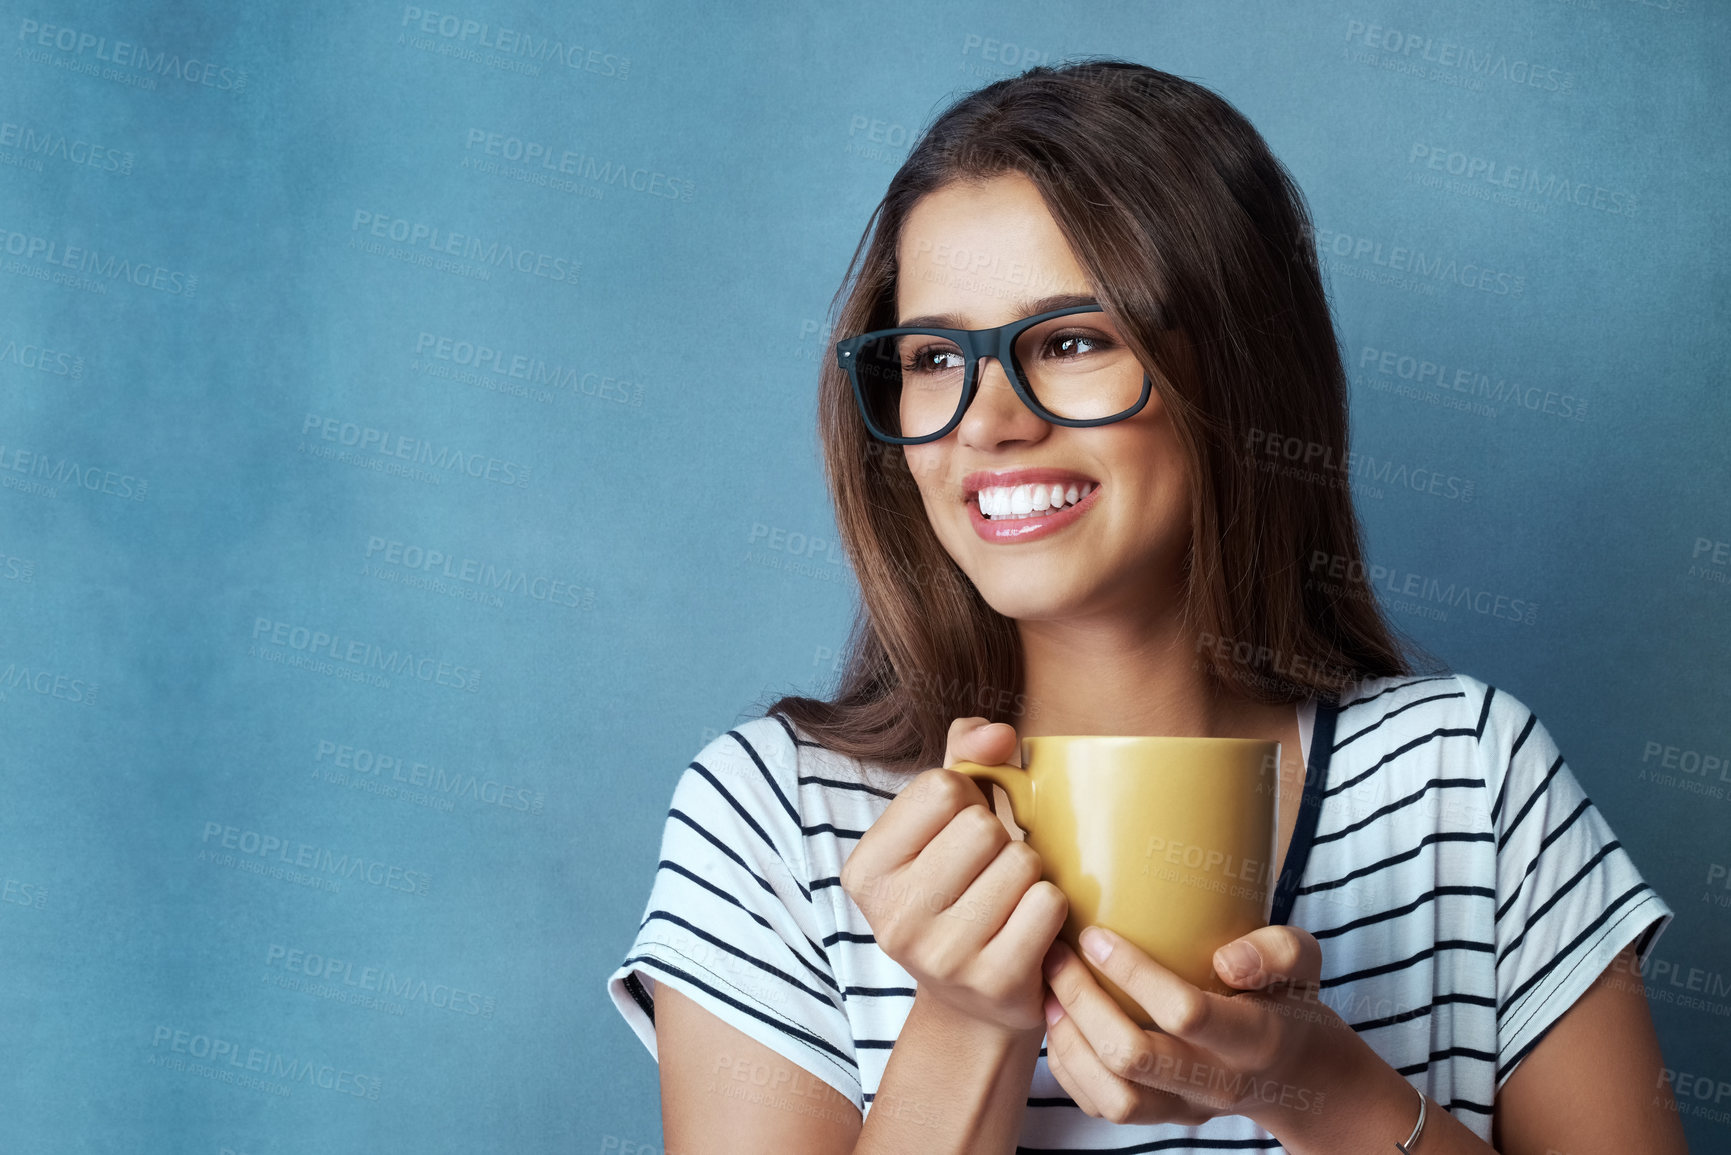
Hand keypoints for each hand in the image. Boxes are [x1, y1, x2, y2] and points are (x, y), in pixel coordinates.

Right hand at [841, 717, 1068, 1035]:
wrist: (973, 1003)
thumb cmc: (959, 890)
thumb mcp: (944, 823)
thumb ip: (965, 756)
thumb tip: (1000, 734)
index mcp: (865, 871)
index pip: (940, 788)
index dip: (967, 801)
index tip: (958, 837)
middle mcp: (892, 918)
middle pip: (982, 827)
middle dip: (1001, 839)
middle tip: (989, 874)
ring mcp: (941, 956)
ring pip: (1021, 862)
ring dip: (1029, 874)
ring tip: (1008, 901)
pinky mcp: (993, 981)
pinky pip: (1047, 902)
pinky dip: (1050, 906)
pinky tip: (1029, 928)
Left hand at [1040, 923, 1355, 1129]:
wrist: (1298, 1073)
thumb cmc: (1288, 999)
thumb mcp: (1303, 962)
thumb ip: (1276, 951)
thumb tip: (1226, 959)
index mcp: (1252, 1041)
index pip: (1186, 1013)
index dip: (1135, 974)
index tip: (1096, 936)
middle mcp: (1215, 1085)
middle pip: (1133, 1058)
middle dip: (1083, 1002)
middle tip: (1057, 955)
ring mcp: (1184, 1110)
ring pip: (1112, 1097)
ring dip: (1068, 1041)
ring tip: (1049, 990)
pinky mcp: (1160, 1118)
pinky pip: (1102, 1107)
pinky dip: (1069, 1066)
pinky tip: (1058, 1019)